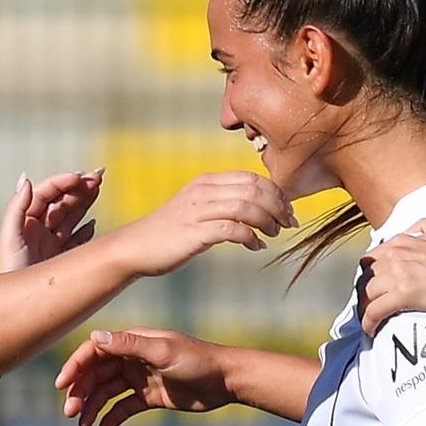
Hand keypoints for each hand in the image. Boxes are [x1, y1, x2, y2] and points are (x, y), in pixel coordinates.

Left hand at [0, 168, 102, 273]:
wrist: (16, 308)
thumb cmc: (9, 274)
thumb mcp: (8, 241)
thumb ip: (16, 209)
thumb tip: (26, 180)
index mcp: (25, 221)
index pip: (46, 194)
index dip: (62, 183)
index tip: (80, 177)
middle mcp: (38, 230)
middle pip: (61, 202)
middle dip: (79, 188)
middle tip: (99, 176)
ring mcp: (50, 245)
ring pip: (71, 217)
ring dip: (85, 202)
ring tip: (99, 186)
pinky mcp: (60, 259)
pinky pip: (76, 241)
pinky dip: (85, 232)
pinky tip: (93, 224)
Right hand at [55, 327, 231, 425]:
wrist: (226, 381)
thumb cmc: (197, 360)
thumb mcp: (163, 351)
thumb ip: (129, 346)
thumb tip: (95, 336)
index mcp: (132, 343)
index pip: (94, 352)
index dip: (75, 367)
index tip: (62, 386)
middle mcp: (133, 358)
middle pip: (97, 374)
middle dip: (81, 392)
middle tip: (71, 413)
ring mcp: (141, 378)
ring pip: (107, 392)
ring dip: (93, 406)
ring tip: (84, 424)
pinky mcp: (150, 397)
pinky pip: (124, 407)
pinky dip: (112, 417)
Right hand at [122, 171, 290, 275]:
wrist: (136, 247)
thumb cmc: (170, 232)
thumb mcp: (198, 209)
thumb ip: (224, 205)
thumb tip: (257, 210)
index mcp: (207, 181)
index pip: (251, 178)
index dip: (276, 192)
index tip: (288, 209)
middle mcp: (204, 191)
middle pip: (253, 189)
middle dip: (278, 206)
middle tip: (288, 223)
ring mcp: (198, 210)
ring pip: (246, 207)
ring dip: (267, 221)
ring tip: (274, 234)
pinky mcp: (196, 232)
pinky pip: (233, 230)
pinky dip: (251, 238)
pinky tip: (256, 246)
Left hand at [357, 220, 425, 333]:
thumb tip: (412, 231)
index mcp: (404, 240)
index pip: (374, 257)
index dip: (372, 273)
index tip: (375, 285)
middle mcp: (396, 255)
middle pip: (366, 276)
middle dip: (366, 291)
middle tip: (370, 305)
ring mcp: (397, 275)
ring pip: (367, 293)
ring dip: (365, 308)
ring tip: (370, 320)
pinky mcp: (402, 296)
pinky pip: (374, 311)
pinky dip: (369, 322)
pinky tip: (371, 330)